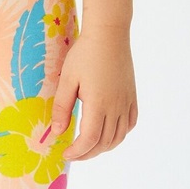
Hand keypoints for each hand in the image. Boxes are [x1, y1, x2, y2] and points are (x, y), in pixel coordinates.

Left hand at [51, 26, 137, 160]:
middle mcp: (116, 106)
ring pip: (119, 137)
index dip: (77, 152)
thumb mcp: (67, 80)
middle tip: (73, 154)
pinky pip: (130, 123)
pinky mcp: (131, 96)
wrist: (109, 34)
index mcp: (98, 104)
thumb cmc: (84, 54)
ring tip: (88, 147)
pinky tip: (108, 132)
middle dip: (87, 153)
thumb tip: (57, 132)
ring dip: (103, 147)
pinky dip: (119, 134)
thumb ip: (62, 108)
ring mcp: (126, 102)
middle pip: (104, 143)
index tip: (65, 154)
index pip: (89, 139)